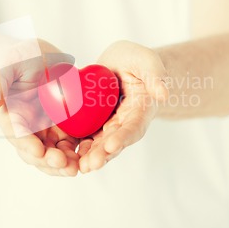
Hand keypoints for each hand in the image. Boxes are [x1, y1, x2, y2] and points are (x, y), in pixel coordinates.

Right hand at [0, 39, 79, 176]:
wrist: (39, 56)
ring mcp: (46, 129)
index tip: (39, 151)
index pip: (17, 134)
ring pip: (53, 153)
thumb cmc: (18, 57)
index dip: (27, 144)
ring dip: (64, 163)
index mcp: (11, 115)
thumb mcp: (8, 62)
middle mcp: (28, 127)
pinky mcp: (63, 127)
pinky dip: (78, 153)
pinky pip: (70, 144)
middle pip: (35, 151)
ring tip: (76, 168)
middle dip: (48, 160)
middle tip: (64, 164)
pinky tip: (89, 156)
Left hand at [79, 40, 169, 172]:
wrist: (120, 63)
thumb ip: (155, 75)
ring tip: (80, 167)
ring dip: (89, 156)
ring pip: (99, 144)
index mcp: (141, 111)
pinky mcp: (94, 123)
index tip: (111, 145)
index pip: (133, 127)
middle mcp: (125, 123)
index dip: (123, 137)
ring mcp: (109, 125)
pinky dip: (77, 146)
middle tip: (91, 164)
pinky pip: (85, 136)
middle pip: (114, 141)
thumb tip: (163, 94)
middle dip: (102, 154)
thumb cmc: (136, 60)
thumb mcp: (147, 61)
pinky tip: (66, 156)